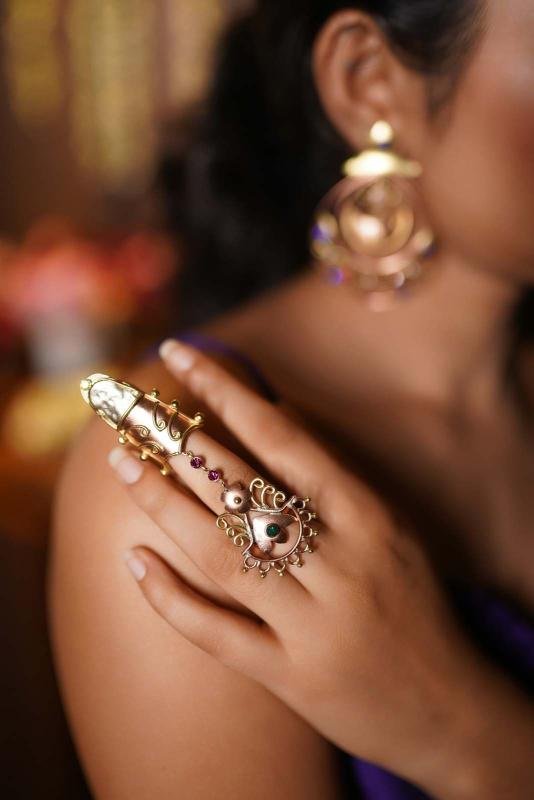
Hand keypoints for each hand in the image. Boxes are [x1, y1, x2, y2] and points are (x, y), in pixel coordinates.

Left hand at [108, 339, 533, 798]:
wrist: (453, 708)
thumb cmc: (418, 607)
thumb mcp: (394, 531)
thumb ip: (336, 485)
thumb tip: (274, 423)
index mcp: (369, 518)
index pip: (284, 439)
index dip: (227, 393)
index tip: (181, 354)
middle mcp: (341, 566)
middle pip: (241, 491)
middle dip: (179, 442)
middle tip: (132, 409)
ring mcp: (314, 625)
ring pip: (220, 554)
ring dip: (162, 504)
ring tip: (122, 464)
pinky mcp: (290, 678)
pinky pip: (217, 634)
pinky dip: (170, 597)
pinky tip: (134, 560)